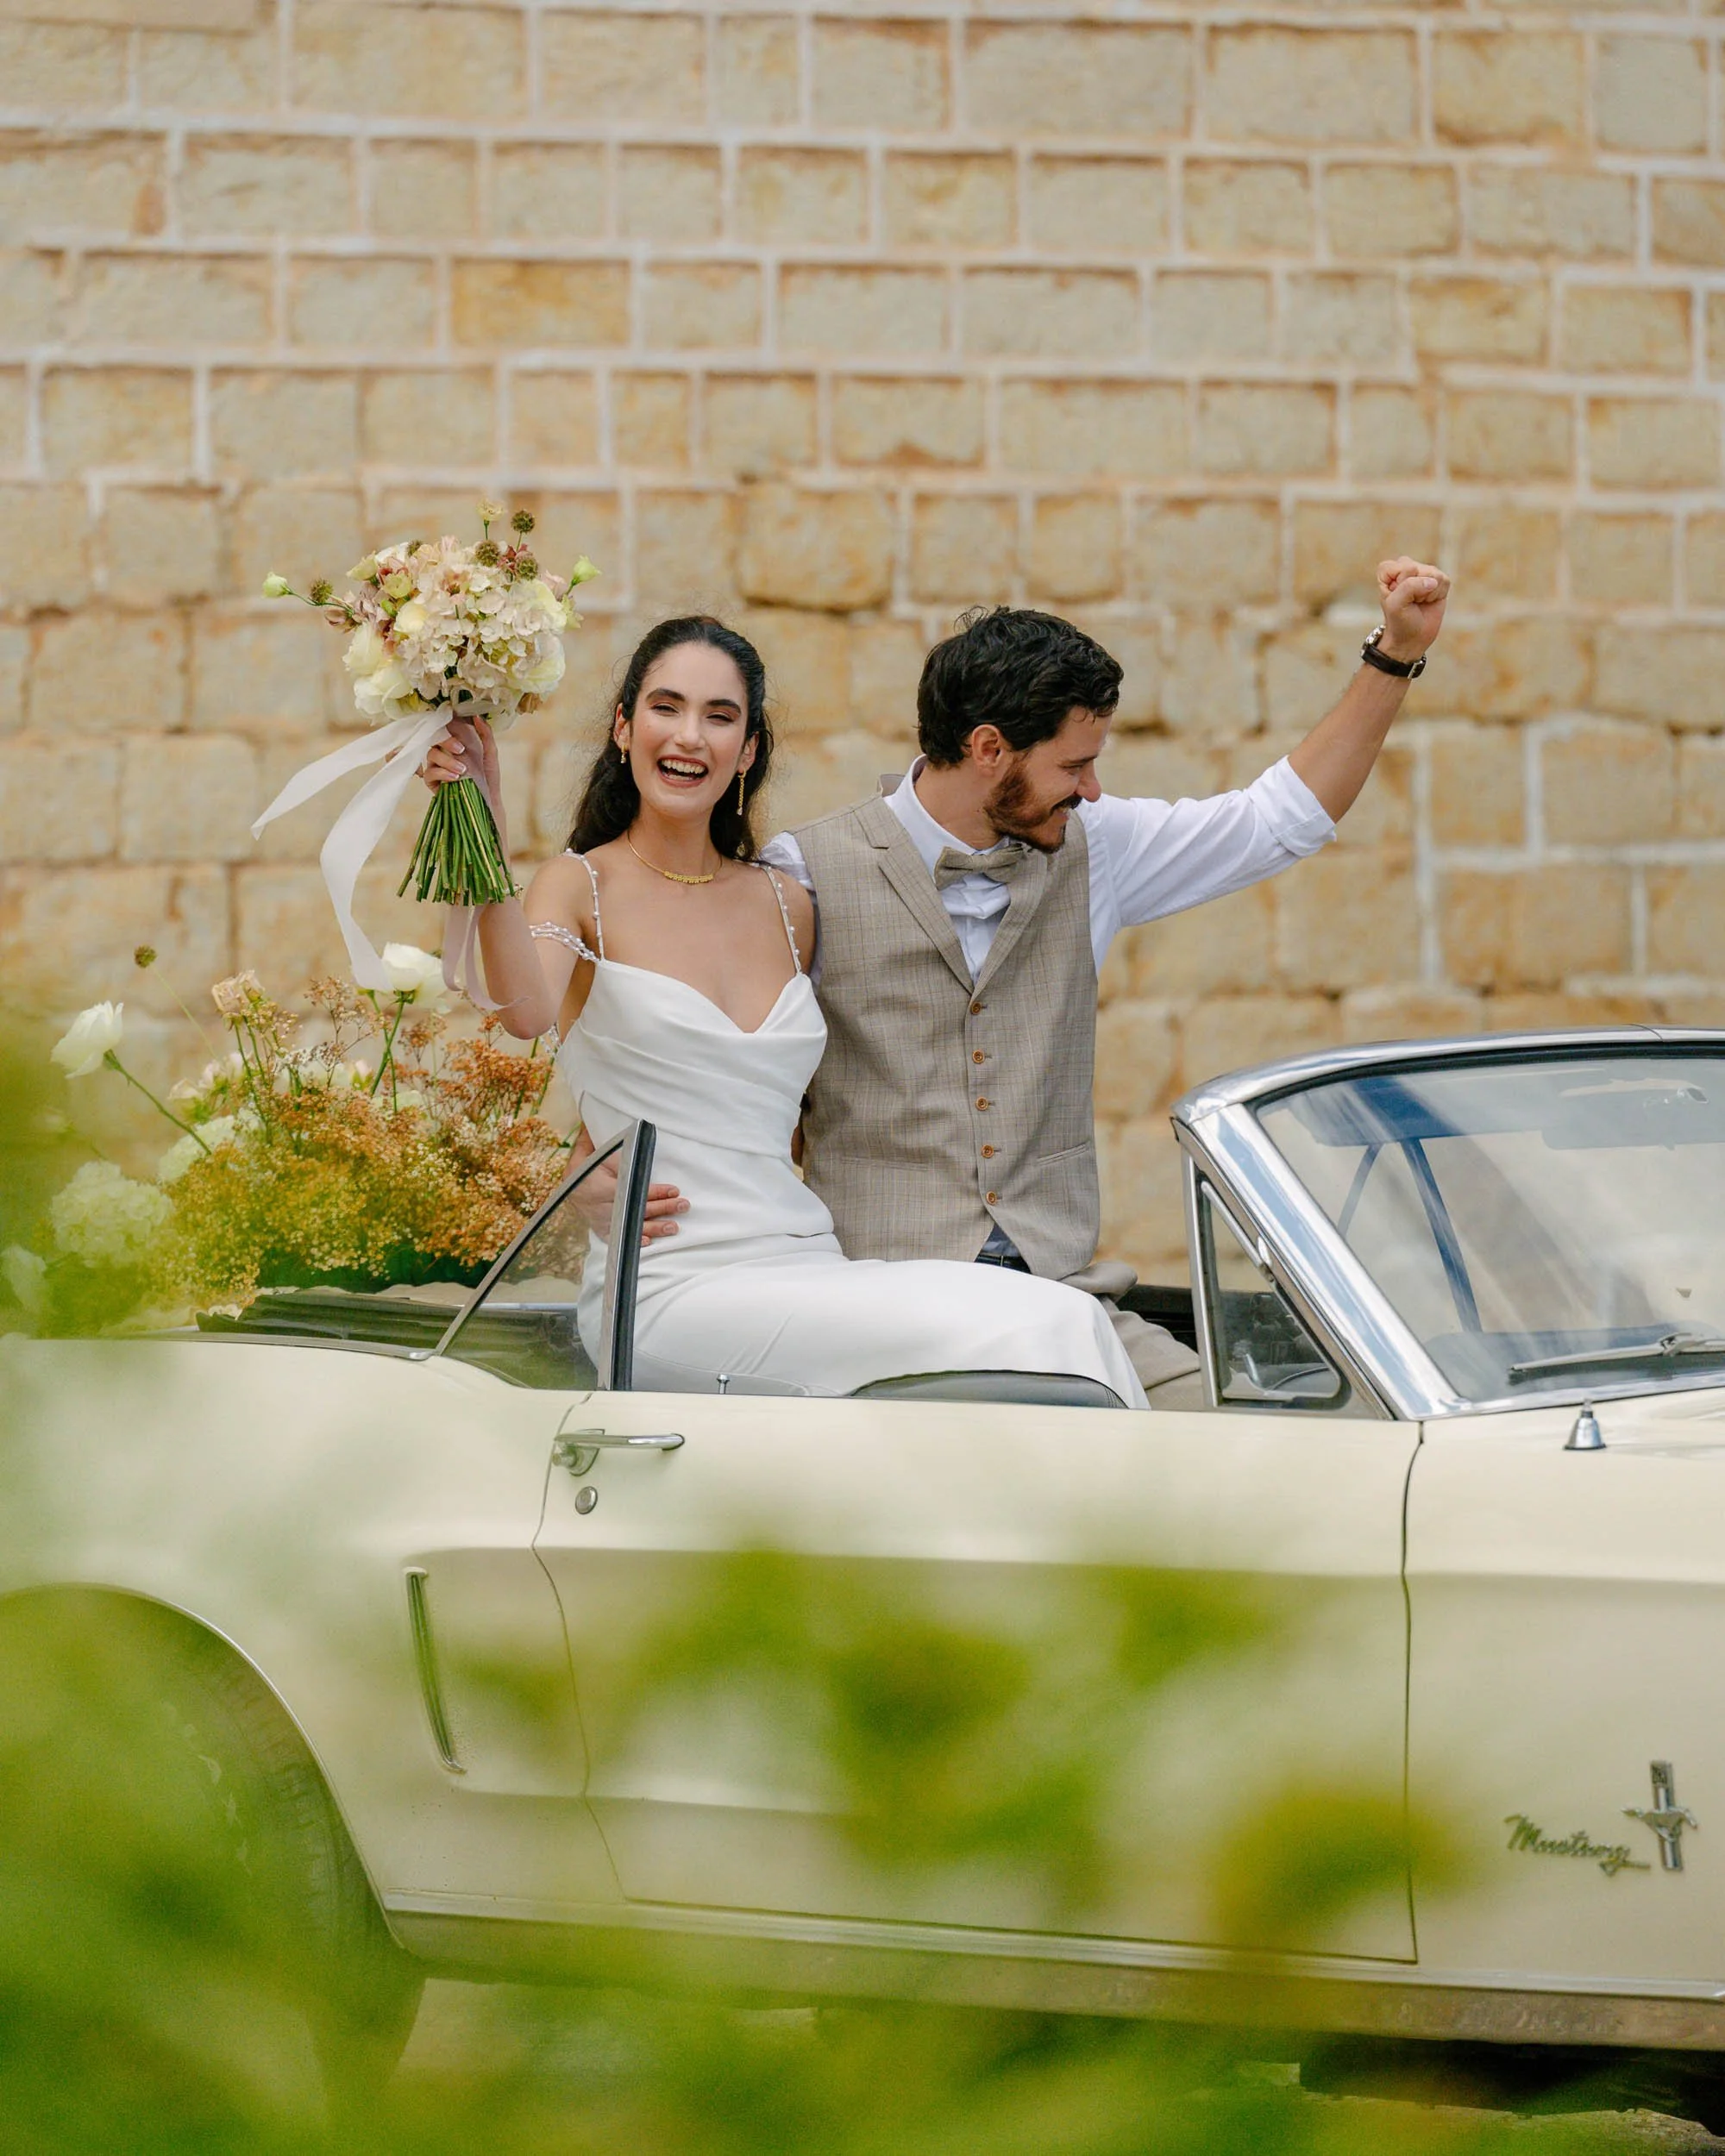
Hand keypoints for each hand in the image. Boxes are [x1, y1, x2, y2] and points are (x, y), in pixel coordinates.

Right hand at [419, 715, 500, 797]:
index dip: (446, 723)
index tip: (454, 723)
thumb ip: (485, 734)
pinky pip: (430, 772)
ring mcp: (436, 765)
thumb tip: (477, 716)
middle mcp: (444, 751)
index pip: (445, 727)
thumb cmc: (488, 776)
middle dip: (447, 741)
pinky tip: (454, 778)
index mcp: (456, 742)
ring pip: (431, 754)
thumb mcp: (490, 753)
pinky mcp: (432, 780)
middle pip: (435, 738)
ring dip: (447, 761)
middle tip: (461, 750)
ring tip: (463, 771)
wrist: (487, 800)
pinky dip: (442, 773)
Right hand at [567, 1127, 687, 1245]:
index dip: (655, 1191)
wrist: (567, 1192)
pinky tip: (649, 1242)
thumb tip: (597, 1126)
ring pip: (633, 1226)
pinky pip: (620, 1238)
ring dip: (655, 1228)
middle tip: (684, 1206)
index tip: (674, 1190)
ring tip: (674, 1227)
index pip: (635, 1189)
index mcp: (602, 1187)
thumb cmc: (581, 1171)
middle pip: (639, 1209)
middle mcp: (605, 1207)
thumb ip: (594, 1143)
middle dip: (663, 1208)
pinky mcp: (604, 1230)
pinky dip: (633, 1241)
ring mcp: (605, 1221)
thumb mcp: (586, 1155)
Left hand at [1376, 558, 1449, 664]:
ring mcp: (1423, 571)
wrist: (1413, 637)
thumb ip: (1409, 587)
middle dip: (1416, 590)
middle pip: (1418, 569)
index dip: (1402, 585)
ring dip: (1428, 593)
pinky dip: (1439, 594)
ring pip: (1433, 574)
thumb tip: (1433, 581)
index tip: (1398, 598)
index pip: (1402, 567)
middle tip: (1411, 602)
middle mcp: (1405, 566)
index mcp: (1388, 570)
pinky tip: (1430, 601)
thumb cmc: (1399, 620)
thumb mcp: (1396, 605)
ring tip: (1420, 601)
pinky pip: (1444, 580)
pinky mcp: (1438, 579)